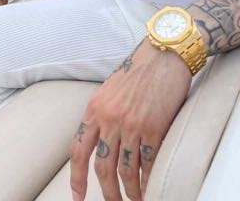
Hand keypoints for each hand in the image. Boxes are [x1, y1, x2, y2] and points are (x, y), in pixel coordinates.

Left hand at [69, 40, 191, 200]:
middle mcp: (109, 118)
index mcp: (94, 109)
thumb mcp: (110, 91)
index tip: (77, 197)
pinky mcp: (154, 127)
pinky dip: (148, 180)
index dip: (76, 178)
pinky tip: (149, 187)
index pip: (78, 151)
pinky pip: (147, 163)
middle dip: (107, 193)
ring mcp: (131, 124)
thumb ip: (103, 115)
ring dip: (130, 192)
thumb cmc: (138, 71)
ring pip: (125, 171)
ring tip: (136, 200)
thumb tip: (101, 143)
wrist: (164, 53)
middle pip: (102, 168)